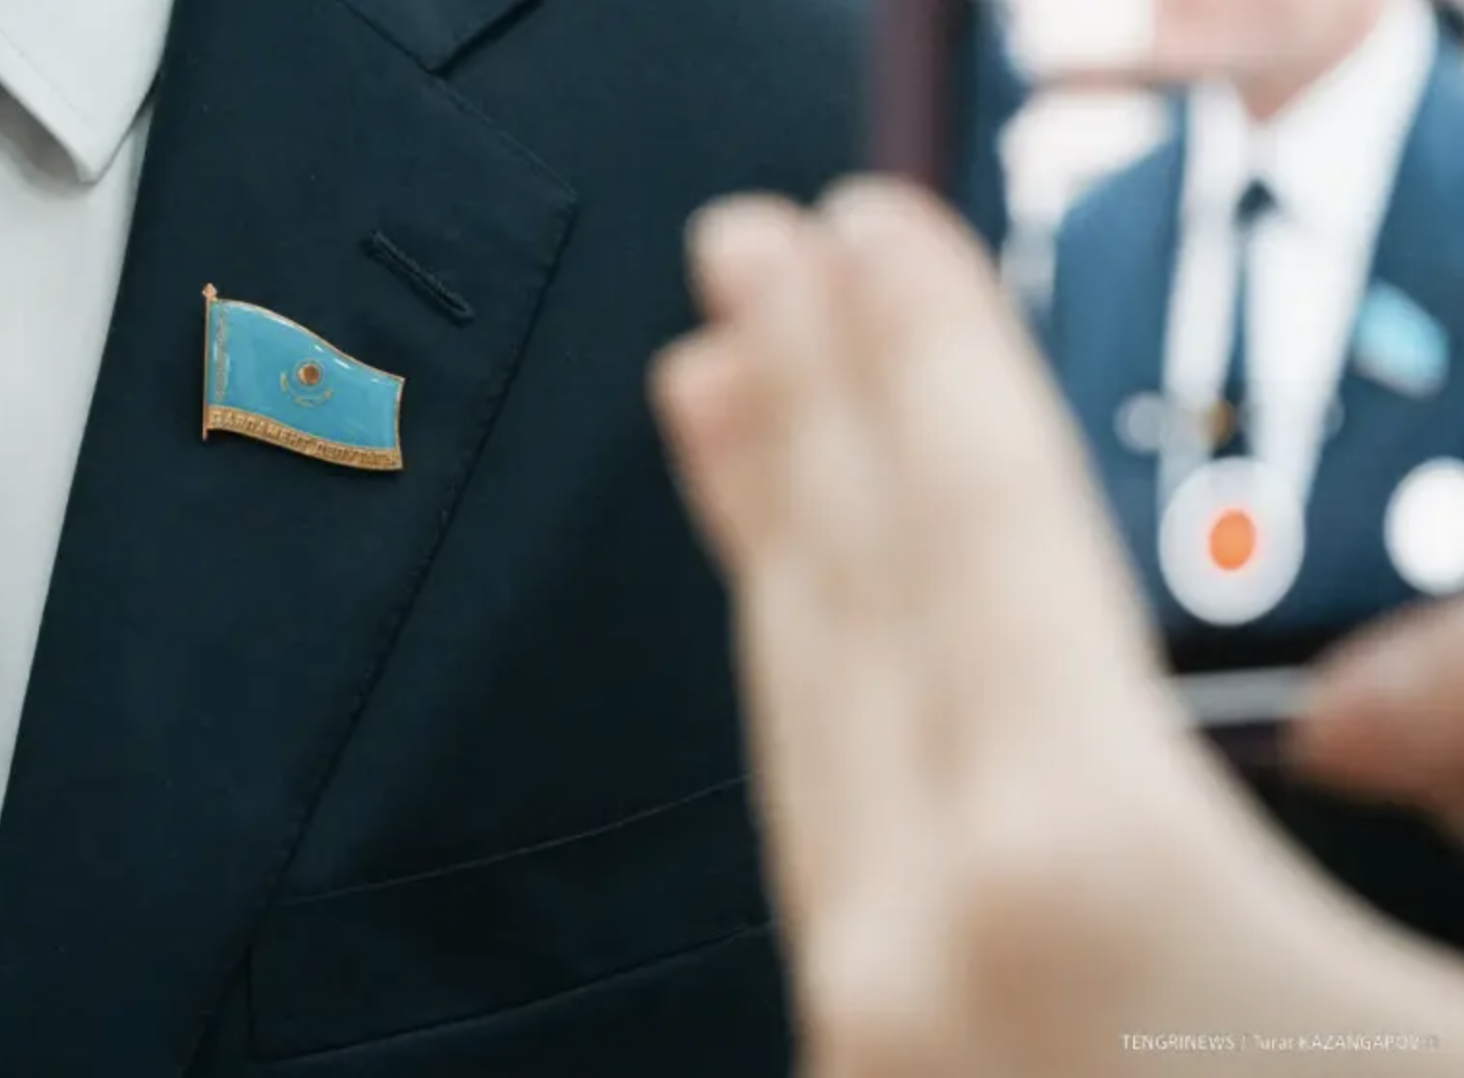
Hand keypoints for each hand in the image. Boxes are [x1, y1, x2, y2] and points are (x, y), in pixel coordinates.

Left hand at [650, 182, 1463, 1076]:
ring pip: (798, 714)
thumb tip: (1395, 677)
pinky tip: (797, 654)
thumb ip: (1459, 768)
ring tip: (723, 401)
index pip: (976, 527)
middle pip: (845, 591)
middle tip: (746, 263)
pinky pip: (810, 830)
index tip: (862, 236)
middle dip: (801, 395)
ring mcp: (865, 1028)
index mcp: (1076, 880)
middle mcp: (921, 946)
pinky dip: (794, 698)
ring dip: (768, 533)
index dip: (921, 353)